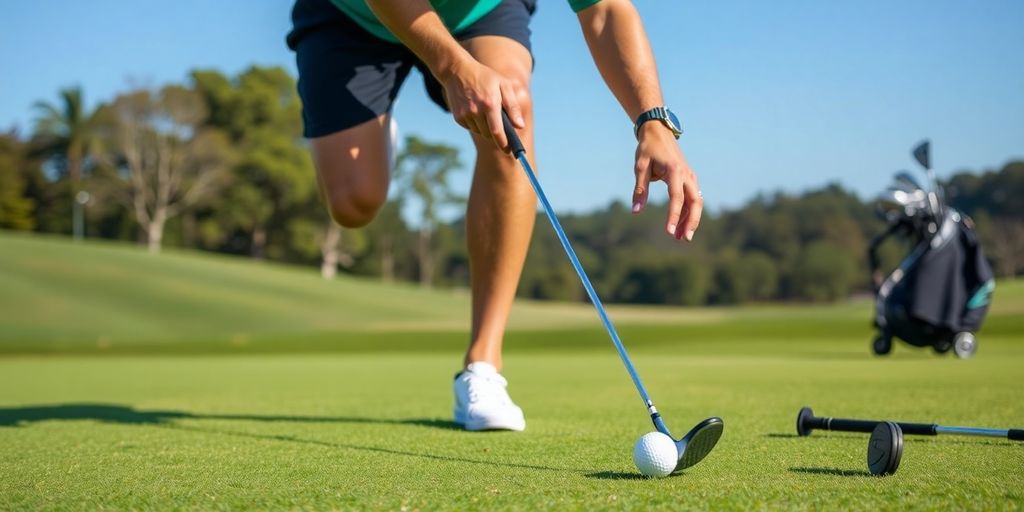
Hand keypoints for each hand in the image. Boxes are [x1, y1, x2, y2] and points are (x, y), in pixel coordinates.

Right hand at [440, 57, 525, 151]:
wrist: (457, 71)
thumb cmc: (485, 77)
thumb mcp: (503, 84)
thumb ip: (513, 106)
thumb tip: (520, 126)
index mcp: (490, 104)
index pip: (497, 131)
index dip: (504, 143)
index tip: (509, 151)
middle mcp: (476, 111)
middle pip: (489, 134)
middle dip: (496, 134)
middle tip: (499, 123)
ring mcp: (465, 114)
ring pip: (480, 132)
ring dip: (486, 128)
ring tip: (486, 111)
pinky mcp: (457, 117)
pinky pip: (471, 127)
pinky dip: (476, 123)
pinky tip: (475, 109)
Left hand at [632, 122, 702, 240]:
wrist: (659, 132)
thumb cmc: (648, 149)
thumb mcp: (640, 167)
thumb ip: (640, 189)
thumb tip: (635, 211)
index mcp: (674, 171)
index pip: (676, 198)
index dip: (673, 216)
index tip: (669, 232)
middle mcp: (687, 174)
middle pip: (695, 202)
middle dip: (691, 222)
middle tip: (684, 239)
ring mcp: (690, 176)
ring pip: (696, 202)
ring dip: (690, 219)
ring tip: (680, 237)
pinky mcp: (690, 179)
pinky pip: (692, 198)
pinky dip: (688, 212)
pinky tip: (680, 224)